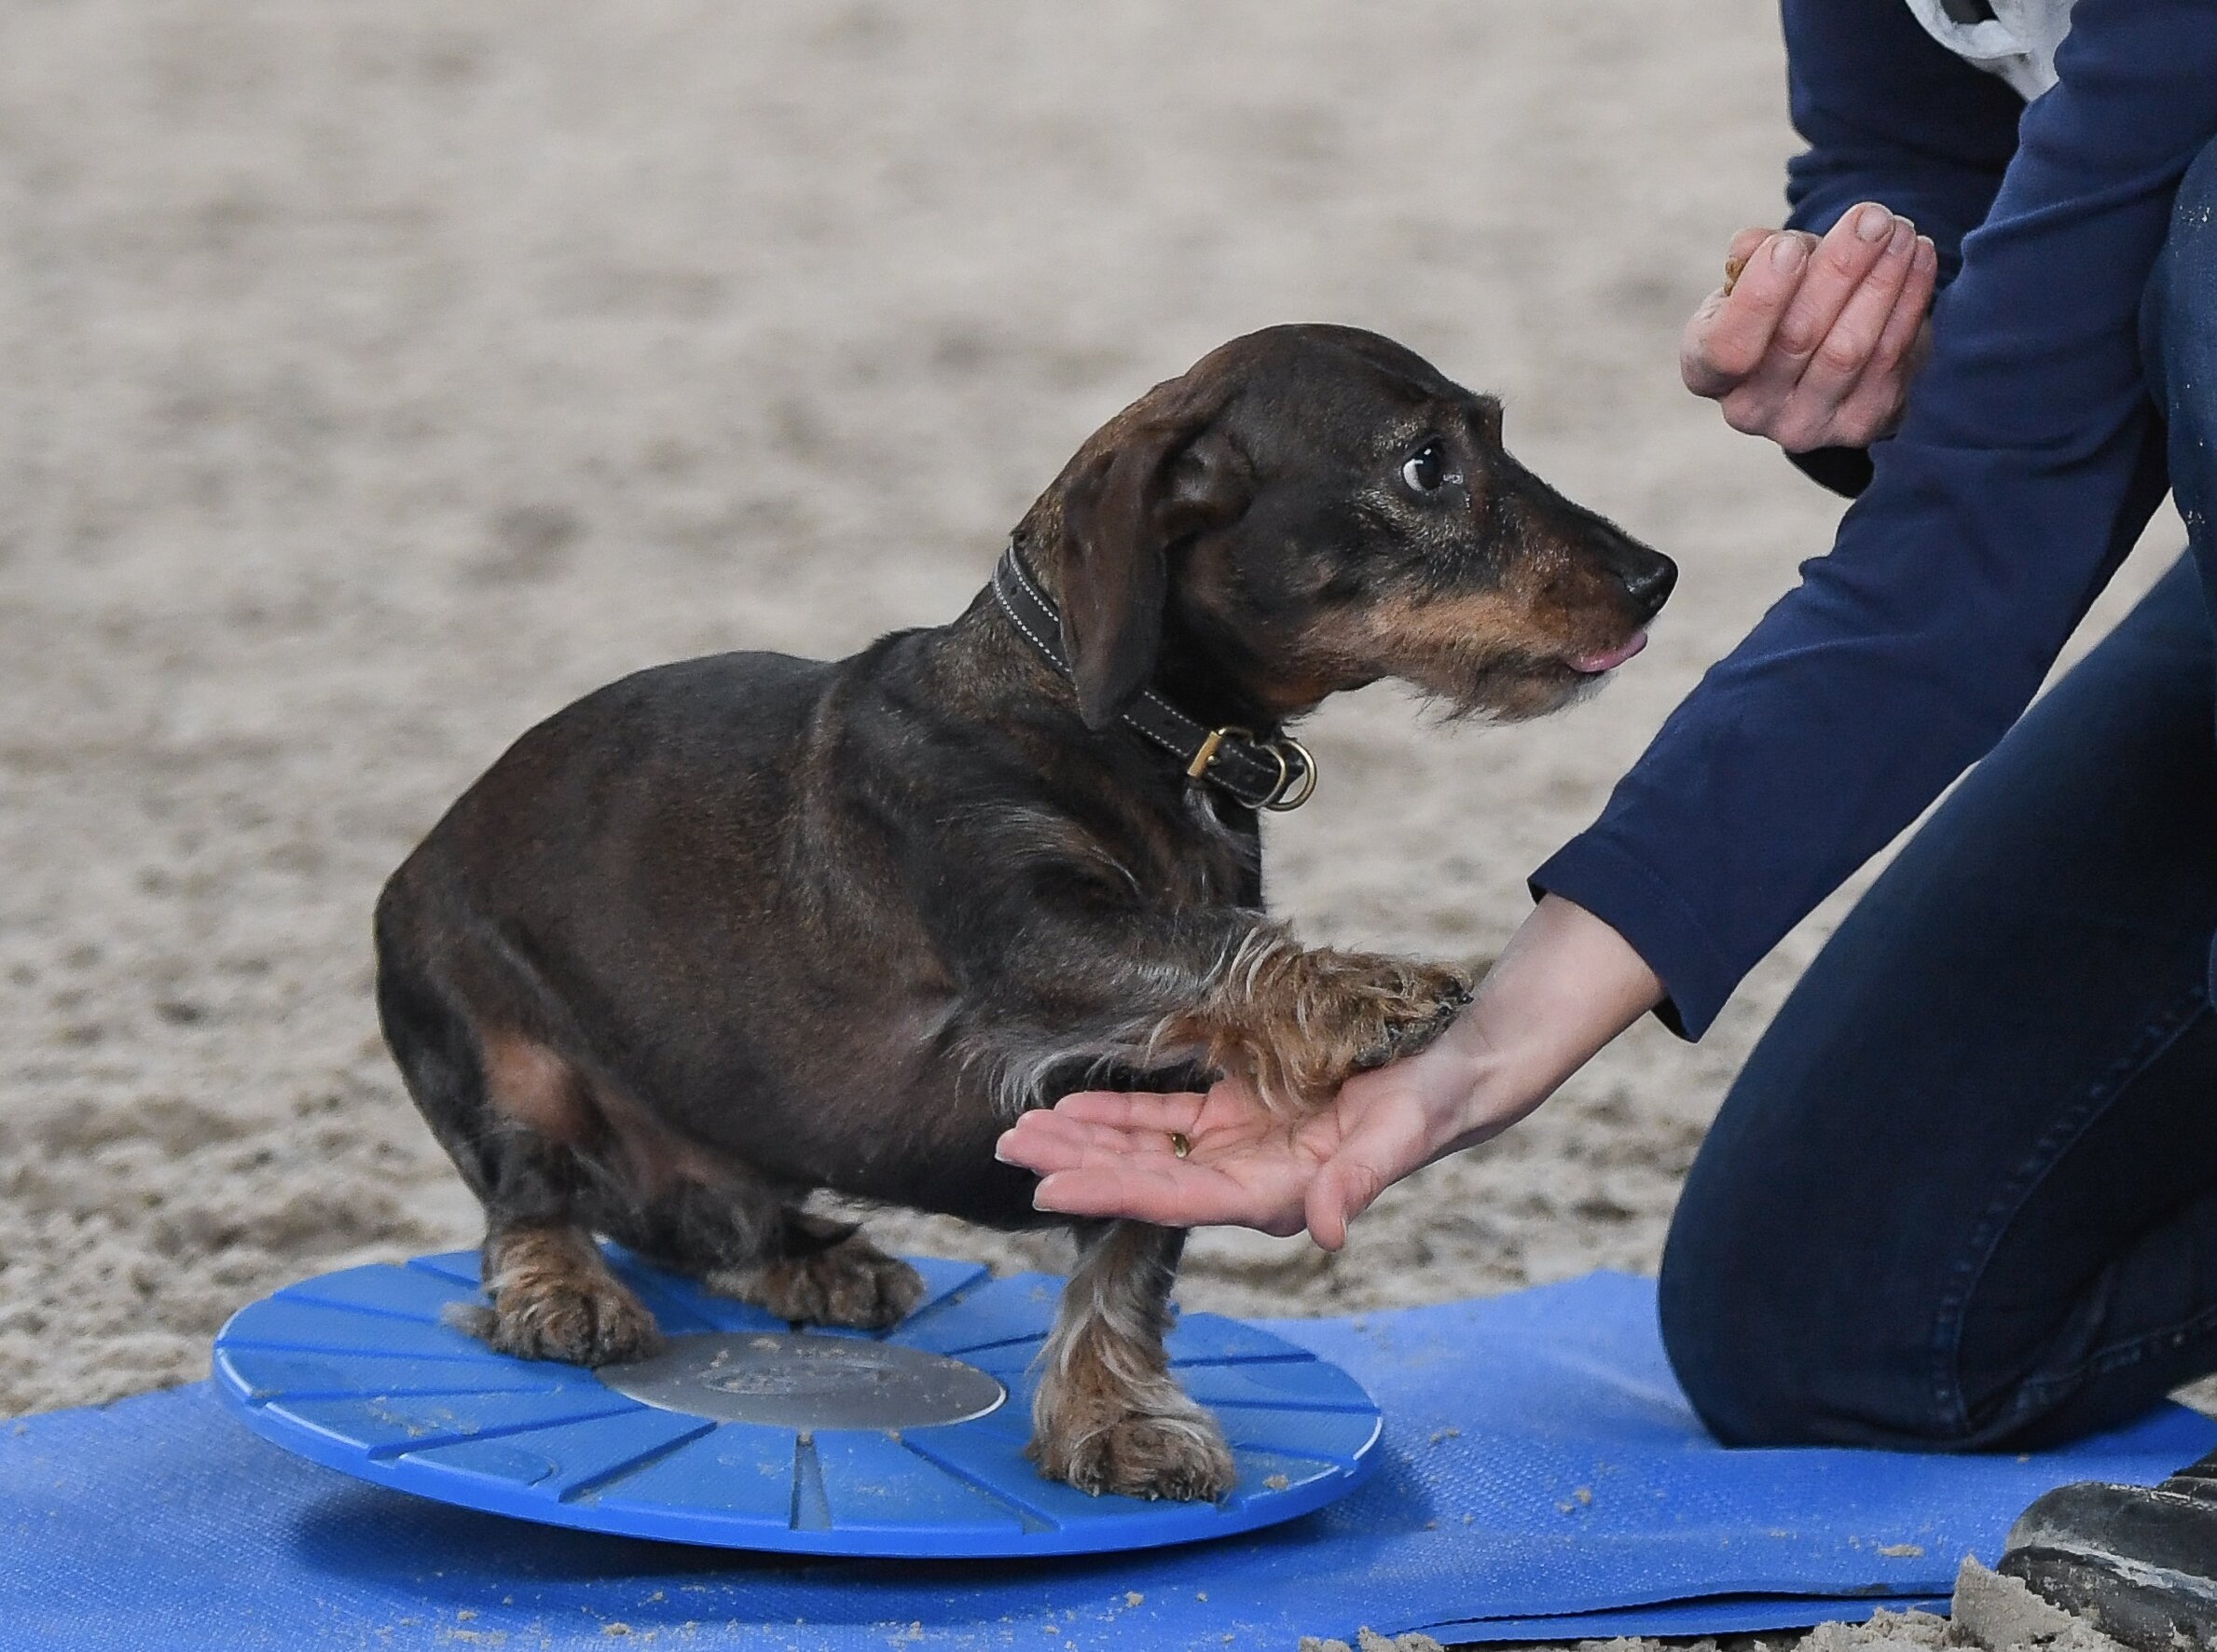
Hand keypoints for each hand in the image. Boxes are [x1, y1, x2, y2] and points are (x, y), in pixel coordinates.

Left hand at [994, 1020, 1495, 1250]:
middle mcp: (1244, 1180)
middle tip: (1006, 1151)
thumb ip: (1359, 1182)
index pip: (1176, 1198)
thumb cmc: (1432, 1105)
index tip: (1049, 1187)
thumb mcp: (1401, 1136)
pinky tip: (1072, 1105)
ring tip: (1020, 1130)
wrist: (1455, 1074)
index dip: (1111, 1189)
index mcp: (1274, 1196)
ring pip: (1143, 1146)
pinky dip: (1118, 1110)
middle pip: (1143, 1176)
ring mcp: (1236, 1146)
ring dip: (1083, 1139)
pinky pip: (1165, 1114)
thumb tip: (1325, 1231)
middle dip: (1074, 1164)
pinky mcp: (1237, 1114)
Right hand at [1681, 202, 1936, 452]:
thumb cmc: (1782, 303)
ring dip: (1882, 282)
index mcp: (1707, 371)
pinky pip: (1889, 358)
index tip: (1791, 246)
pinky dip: (1909, 302)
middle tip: (1873, 218)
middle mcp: (1749, 410)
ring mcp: (1804, 425)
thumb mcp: (1756, 275)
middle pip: (1796, 339)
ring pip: (1848, 349)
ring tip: (1900, 231)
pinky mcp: (1859, 425)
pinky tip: (1919, 259)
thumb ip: (1753, 256)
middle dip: (1840, 269)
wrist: (1825, 354)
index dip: (1759, 298)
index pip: (1725, 348)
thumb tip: (1753, 245)